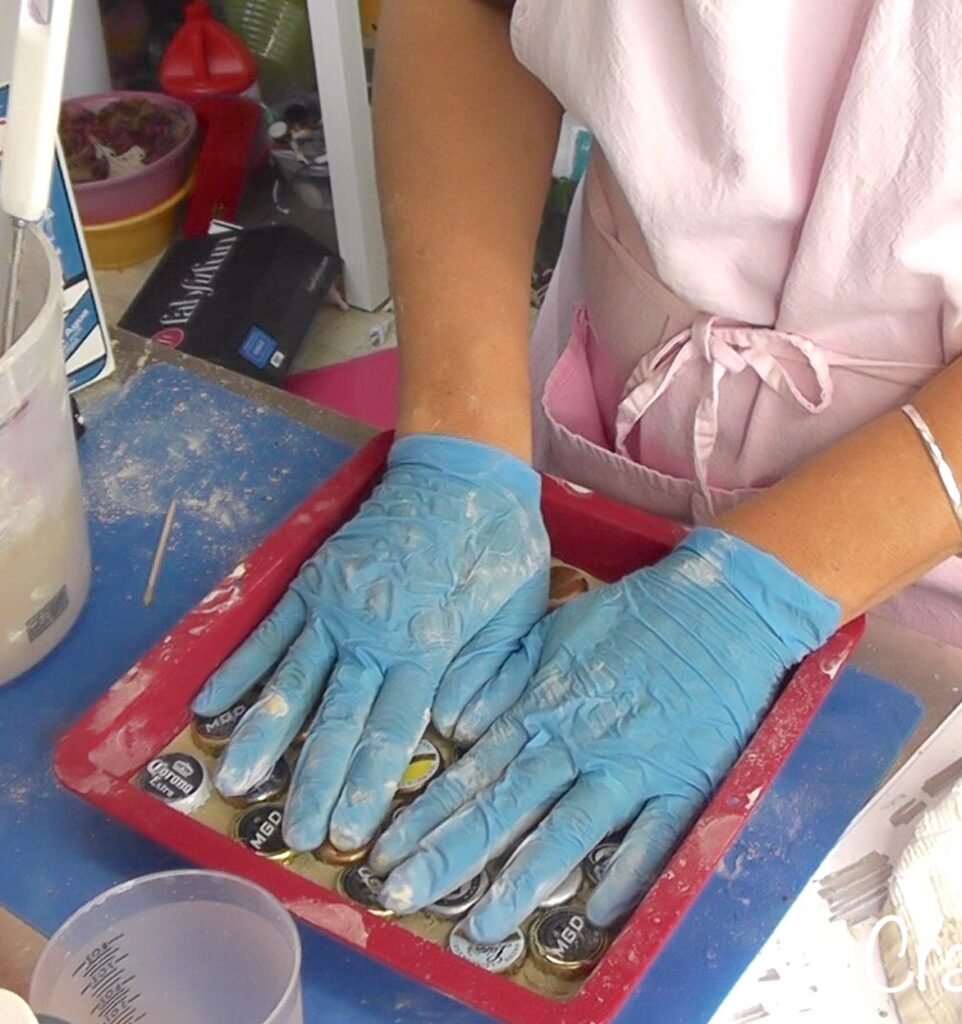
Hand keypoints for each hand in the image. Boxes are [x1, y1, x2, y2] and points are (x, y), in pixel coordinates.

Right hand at [191, 434, 548, 851]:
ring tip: (237, 782)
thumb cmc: (498, 542)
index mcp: (427, 645)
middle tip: (294, 834)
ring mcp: (334, 605)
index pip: (392, 727)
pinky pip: (270, 630)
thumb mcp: (520, 609)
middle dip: (315, 780)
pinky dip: (240, 667)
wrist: (462, 467)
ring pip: (293, 680)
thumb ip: (491, 670)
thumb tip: (459, 730)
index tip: (347, 831)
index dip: (367, 782)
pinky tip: (211, 702)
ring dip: (265, 735)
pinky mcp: (313, 580)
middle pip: (338, 717)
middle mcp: (371, 632)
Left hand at [370, 528, 838, 939]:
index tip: (385, 850)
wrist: (719, 607)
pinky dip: (627, 873)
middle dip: (448, 854)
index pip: (472, 772)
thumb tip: (458, 723)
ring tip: (482, 922)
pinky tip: (596, 910)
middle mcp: (576, 743)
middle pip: (504, 807)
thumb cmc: (632, 617)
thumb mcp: (553, 633)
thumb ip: (505, 678)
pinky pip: (653, 837)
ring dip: (523, 877)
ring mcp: (630, 765)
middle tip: (401, 891)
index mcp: (541, 709)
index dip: (427, 816)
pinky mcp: (685, 781)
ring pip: (568, 829)